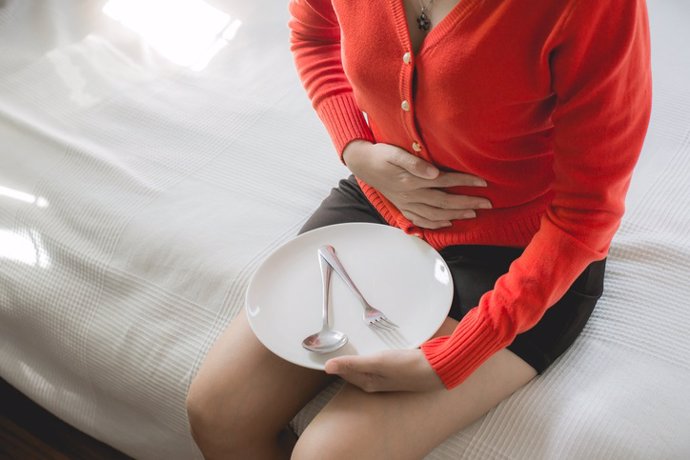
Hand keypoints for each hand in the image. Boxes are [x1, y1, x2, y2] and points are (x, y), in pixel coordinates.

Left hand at [324, 349, 444, 391]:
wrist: (435, 369)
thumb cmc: (406, 366)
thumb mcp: (377, 362)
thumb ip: (352, 364)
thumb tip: (326, 367)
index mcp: (367, 382)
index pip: (344, 372)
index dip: (335, 361)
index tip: (326, 346)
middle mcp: (375, 382)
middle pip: (353, 370)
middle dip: (345, 359)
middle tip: (336, 340)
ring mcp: (386, 377)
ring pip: (365, 366)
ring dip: (358, 356)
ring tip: (350, 341)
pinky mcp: (395, 370)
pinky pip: (376, 363)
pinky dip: (370, 355)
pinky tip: (373, 346)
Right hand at [343, 141, 490, 228]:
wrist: (363, 163)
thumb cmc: (381, 155)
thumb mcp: (395, 153)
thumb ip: (414, 163)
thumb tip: (434, 173)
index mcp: (411, 181)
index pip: (444, 182)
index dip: (465, 183)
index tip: (482, 183)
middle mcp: (411, 195)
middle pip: (444, 202)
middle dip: (467, 203)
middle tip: (487, 204)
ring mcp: (407, 204)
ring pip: (435, 214)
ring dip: (456, 215)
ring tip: (473, 214)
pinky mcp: (403, 207)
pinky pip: (421, 220)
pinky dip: (436, 224)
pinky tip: (448, 223)